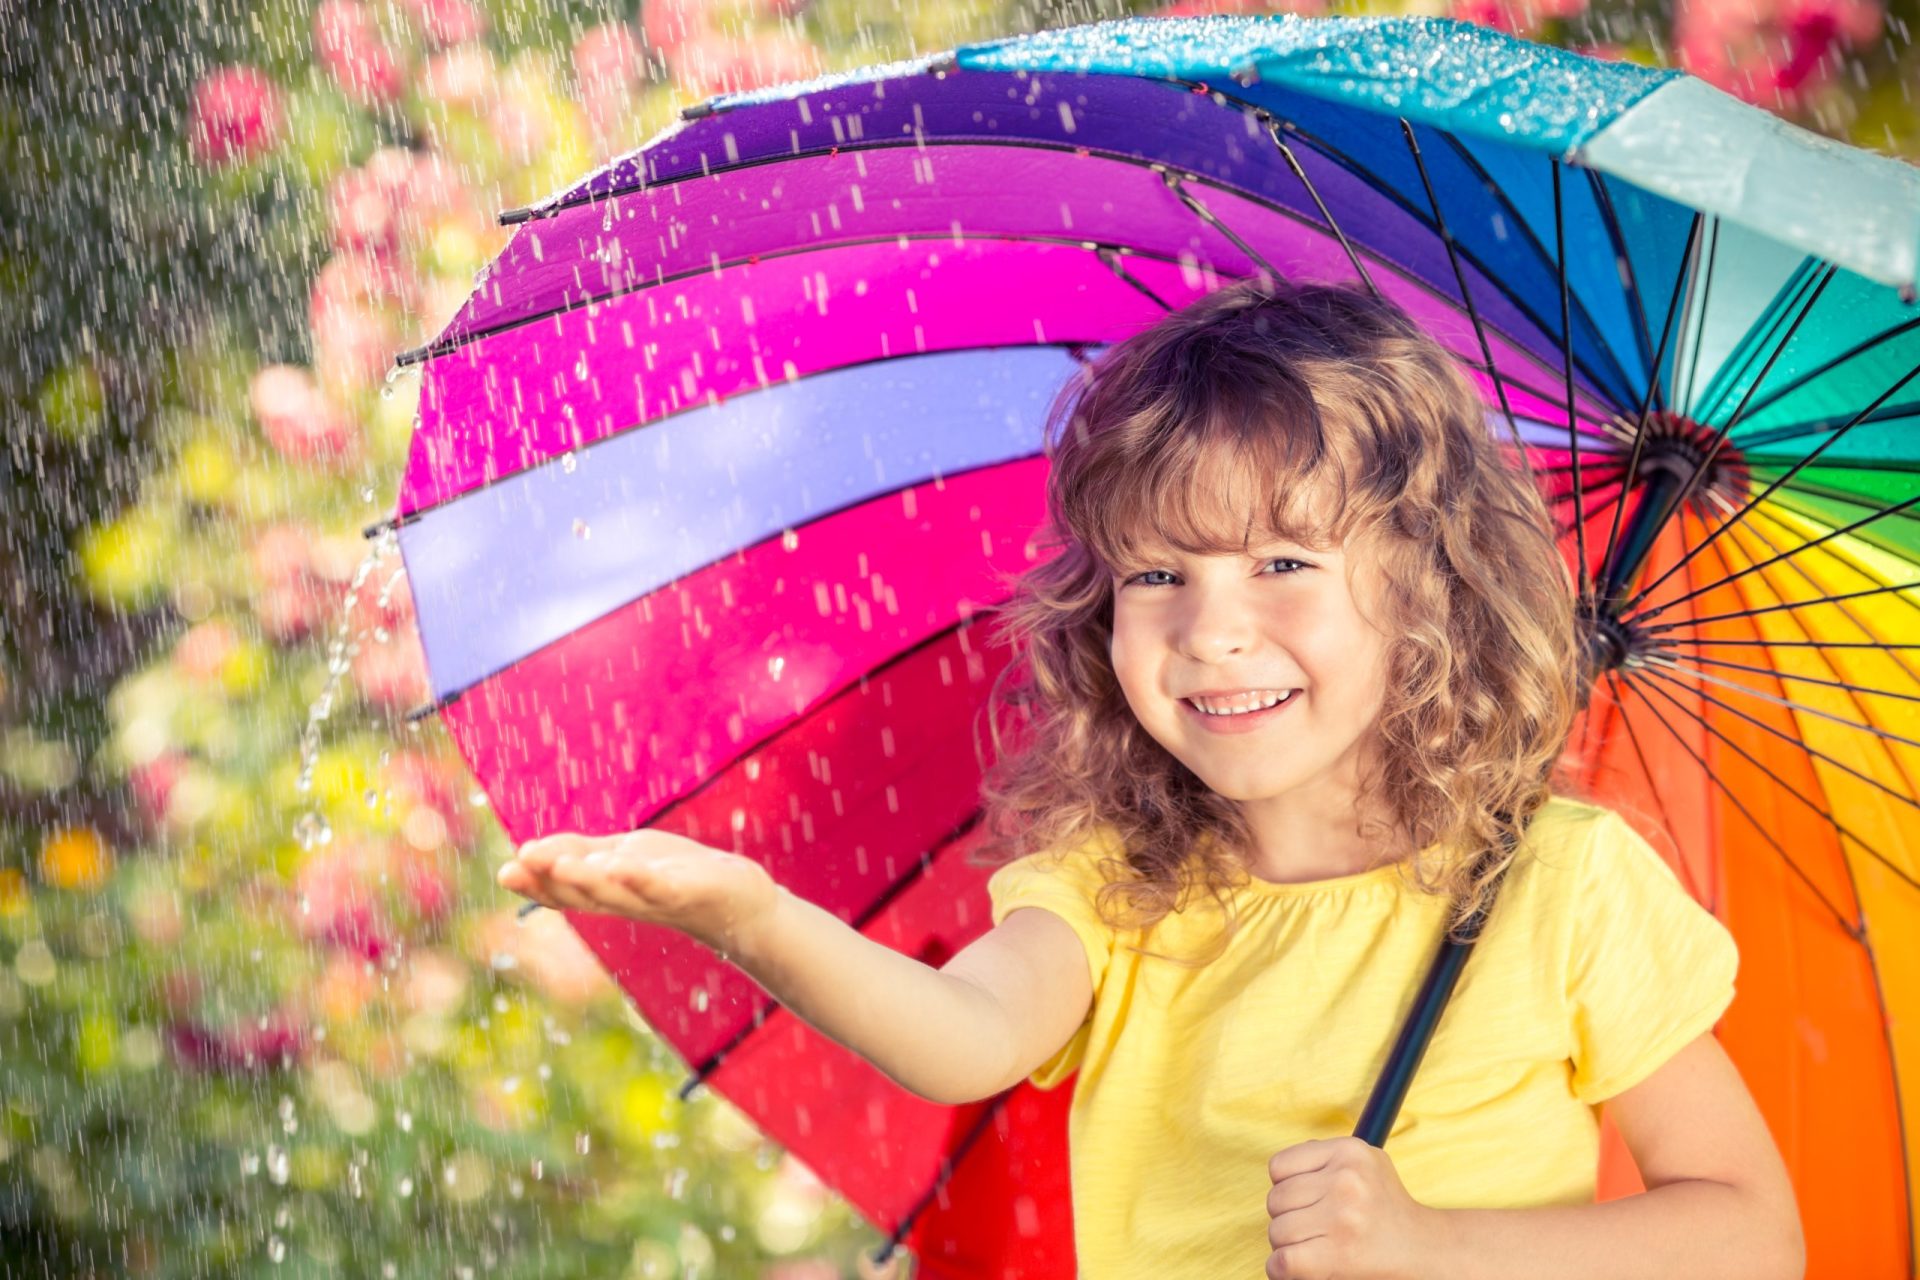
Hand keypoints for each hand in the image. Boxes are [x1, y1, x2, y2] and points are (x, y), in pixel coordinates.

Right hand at [497, 829, 783, 957]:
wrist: (736, 901)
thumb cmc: (675, 876)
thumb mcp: (623, 858)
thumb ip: (583, 854)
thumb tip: (531, 850)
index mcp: (606, 892)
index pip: (563, 890)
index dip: (533, 884)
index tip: (504, 871)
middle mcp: (623, 901)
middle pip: (580, 894)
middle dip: (547, 881)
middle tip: (515, 867)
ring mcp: (654, 899)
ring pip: (613, 893)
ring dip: (584, 880)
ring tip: (558, 864)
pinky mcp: (685, 893)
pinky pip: (657, 888)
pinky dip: (637, 878)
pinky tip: (619, 865)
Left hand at [1266, 1136, 1442, 1279]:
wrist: (1426, 1249)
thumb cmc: (1387, 1208)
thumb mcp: (1366, 1164)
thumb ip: (1325, 1157)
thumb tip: (1279, 1171)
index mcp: (1349, 1151)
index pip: (1278, 1167)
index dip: (1285, 1187)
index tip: (1304, 1201)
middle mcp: (1346, 1180)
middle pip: (1275, 1200)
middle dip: (1286, 1217)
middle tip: (1310, 1228)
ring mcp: (1343, 1217)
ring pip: (1277, 1231)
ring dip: (1287, 1244)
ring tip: (1312, 1245)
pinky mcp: (1340, 1253)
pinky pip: (1284, 1260)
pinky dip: (1281, 1268)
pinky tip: (1296, 1266)